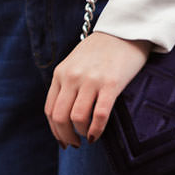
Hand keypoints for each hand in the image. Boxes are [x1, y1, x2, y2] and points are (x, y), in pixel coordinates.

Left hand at [44, 31, 149, 148]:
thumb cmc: (102, 50)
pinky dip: (96, 129)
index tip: (63, 140)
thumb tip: (66, 114)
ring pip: (77, 118)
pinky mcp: (111, 84)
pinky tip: (97, 134)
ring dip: (81, 133)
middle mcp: (72, 77)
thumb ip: (68, 83)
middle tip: (75, 144)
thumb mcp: (75, 63)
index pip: (50, 110)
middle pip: (60, 117)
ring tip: (88, 136)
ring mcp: (91, 80)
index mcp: (61, 73)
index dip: (55, 130)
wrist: (125, 30)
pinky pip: (99, 114)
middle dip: (66, 136)